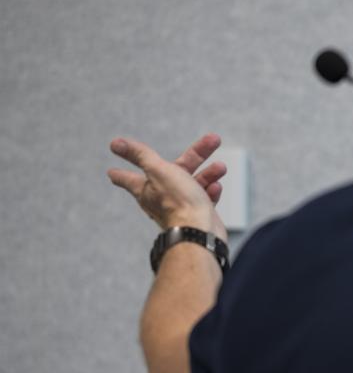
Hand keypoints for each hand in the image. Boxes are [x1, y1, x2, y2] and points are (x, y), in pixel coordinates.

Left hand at [107, 134, 228, 236]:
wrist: (200, 231)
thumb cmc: (178, 203)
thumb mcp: (158, 171)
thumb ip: (140, 155)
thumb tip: (116, 143)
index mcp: (146, 189)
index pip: (129, 178)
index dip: (121, 174)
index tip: (112, 173)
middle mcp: (161, 198)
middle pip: (176, 171)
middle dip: (196, 156)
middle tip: (211, 141)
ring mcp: (181, 207)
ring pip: (194, 184)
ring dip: (208, 173)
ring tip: (220, 167)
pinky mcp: (197, 215)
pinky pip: (204, 199)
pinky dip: (211, 191)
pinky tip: (217, 187)